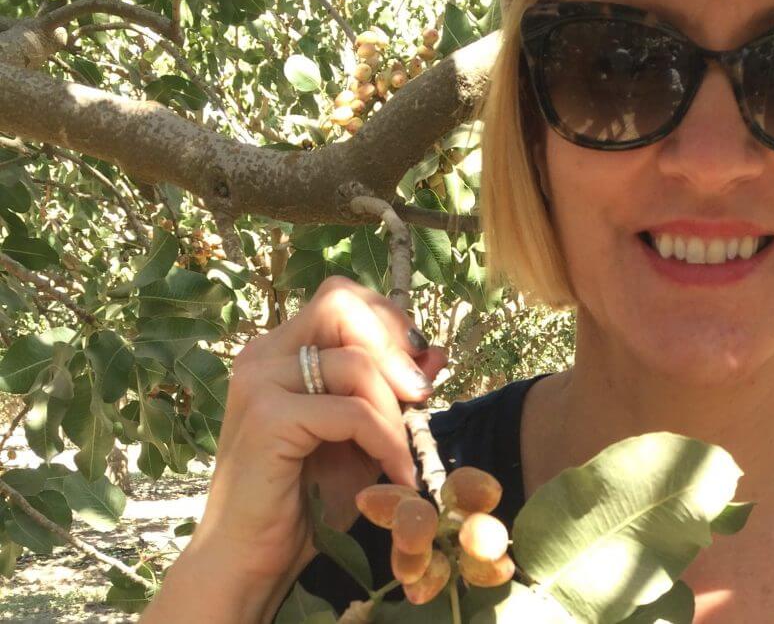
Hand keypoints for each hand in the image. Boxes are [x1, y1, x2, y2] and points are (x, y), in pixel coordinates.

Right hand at [183, 276, 447, 589]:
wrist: (254, 560)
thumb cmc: (308, 499)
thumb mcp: (365, 435)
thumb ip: (393, 391)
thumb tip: (435, 352)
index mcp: (281, 350)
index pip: (342, 296)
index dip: (388, 322)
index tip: (417, 370)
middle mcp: (263, 355)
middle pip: (342, 302)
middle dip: (394, 347)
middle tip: (420, 396)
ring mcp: (259, 381)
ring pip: (355, 362)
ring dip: (395, 411)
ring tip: (405, 456)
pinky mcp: (266, 417)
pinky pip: (350, 411)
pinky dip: (385, 440)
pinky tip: (397, 475)